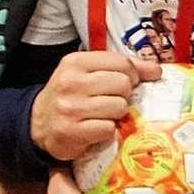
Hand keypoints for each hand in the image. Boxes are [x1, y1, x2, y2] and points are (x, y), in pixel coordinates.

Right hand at [29, 48, 153, 162]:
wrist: (39, 124)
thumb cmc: (70, 96)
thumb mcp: (88, 73)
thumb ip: (121, 68)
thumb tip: (155, 70)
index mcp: (75, 62)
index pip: (120, 62)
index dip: (131, 74)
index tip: (127, 83)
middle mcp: (71, 82)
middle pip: (122, 84)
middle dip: (123, 95)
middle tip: (110, 101)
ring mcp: (70, 107)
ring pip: (119, 107)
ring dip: (116, 115)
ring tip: (103, 116)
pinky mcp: (72, 131)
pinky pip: (109, 129)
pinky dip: (107, 131)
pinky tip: (95, 129)